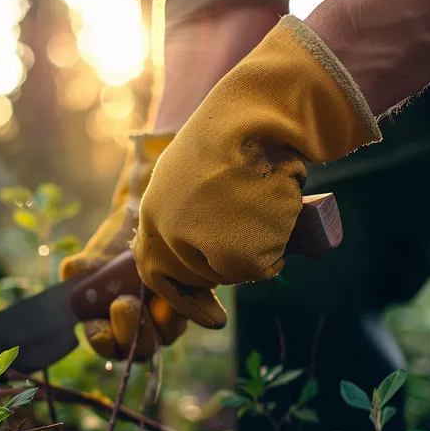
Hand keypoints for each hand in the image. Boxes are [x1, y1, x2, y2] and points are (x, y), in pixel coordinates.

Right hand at [60, 134, 186, 359]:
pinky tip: (180, 292)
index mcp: (107, 324)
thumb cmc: (112, 242)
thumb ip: (80, 269)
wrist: (142, 221)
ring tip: (156, 297)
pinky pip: (189, 315)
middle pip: (139, 349)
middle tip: (124, 302)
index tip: (102, 324)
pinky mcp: (188, 305)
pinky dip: (186, 306)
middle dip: (131, 330)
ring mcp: (163, 319)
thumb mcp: (92, 255)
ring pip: (166, 335)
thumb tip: (73, 272)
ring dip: (162, 322)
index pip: (105, 344)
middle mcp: (137, 328)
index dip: (103, 340)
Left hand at [132, 15, 381, 326]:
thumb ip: (183, 210)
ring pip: (235, 273)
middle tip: (243, 258)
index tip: (211, 315)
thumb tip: (202, 248)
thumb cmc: (232, 133)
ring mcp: (199, 246)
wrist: (256, 115)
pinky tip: (277, 214)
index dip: (182, 297)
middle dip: (224, 271)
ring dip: (254, 251)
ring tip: (263, 206)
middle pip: (199, 275)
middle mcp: (168, 234)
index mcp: (152, 213)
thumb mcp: (189, 173)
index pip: (155, 271)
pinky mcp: (235, 254)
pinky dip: (276, 248)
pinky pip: (262, 266)